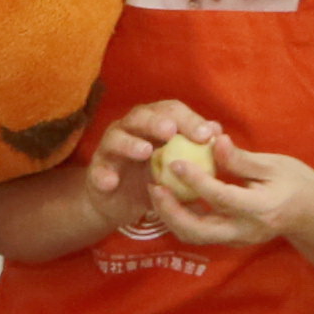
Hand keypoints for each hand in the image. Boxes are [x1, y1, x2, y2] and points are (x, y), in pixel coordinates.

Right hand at [83, 96, 216, 231]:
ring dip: (130, 143)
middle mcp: (130, 128)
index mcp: (153, 122)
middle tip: (171, 132)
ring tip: (145, 152)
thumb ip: (196, 149)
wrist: (121, 201)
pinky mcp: (96, 171)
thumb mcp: (179, 164)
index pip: (172, 111)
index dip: (189, 120)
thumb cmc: (156, 176)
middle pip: (141, 117)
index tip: (207, 136)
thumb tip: (218, 132)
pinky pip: (98, 170)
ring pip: (116, 138)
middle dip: (156, 122)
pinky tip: (111, 182)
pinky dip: (103, 174)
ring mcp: (110, 148)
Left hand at [151, 138, 313, 251]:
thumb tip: (214, 140)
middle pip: (198, 231)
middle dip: (171, 211)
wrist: (311, 213)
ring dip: (171, 217)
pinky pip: (200, 233)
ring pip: (194, 237)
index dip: (195, 180)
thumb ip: (240, 158)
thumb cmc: (296, 182)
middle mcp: (245, 230)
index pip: (221, 197)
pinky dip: (181, 218)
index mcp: (260, 208)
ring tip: (157, 190)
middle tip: (154, 186)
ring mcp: (237, 239)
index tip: (174, 162)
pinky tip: (172, 197)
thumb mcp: (273, 164)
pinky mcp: (230, 240)